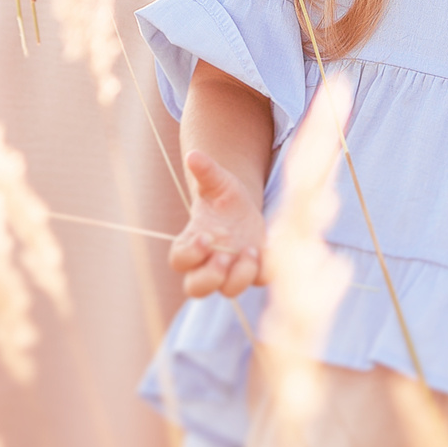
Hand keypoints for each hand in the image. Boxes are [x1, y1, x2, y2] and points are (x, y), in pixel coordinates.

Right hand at [168, 148, 266, 298]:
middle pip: (195, 288)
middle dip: (210, 277)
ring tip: (250, 250)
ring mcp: (230, 271)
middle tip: (225, 256)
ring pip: (226, 292)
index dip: (190, 254)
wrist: (244, 210)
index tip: (207, 237)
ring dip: (239, 277)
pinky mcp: (254, 272)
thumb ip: (206, 171)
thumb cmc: (222, 197)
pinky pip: (257, 282)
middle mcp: (207, 263)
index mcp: (192, 241)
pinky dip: (263, 271)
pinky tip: (268, 249)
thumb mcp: (217, 182)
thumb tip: (193, 154)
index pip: (179, 260)